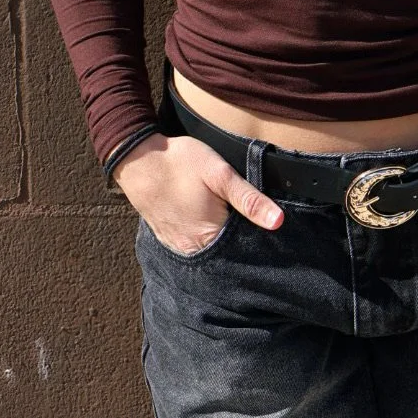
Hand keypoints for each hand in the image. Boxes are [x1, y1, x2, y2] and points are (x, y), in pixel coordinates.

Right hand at [113, 132, 283, 254]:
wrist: (138, 161)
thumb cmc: (180, 163)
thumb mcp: (219, 173)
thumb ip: (248, 198)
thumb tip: (278, 221)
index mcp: (211, 237)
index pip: (246, 252)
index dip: (260, 242)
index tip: (270, 232)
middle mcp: (195, 250)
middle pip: (228, 256)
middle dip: (242, 245)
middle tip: (248, 221)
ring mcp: (180, 248)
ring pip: (212, 254)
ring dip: (223, 244)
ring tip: (229, 221)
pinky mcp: (170, 241)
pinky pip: (195, 249)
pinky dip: (206, 241)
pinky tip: (210, 225)